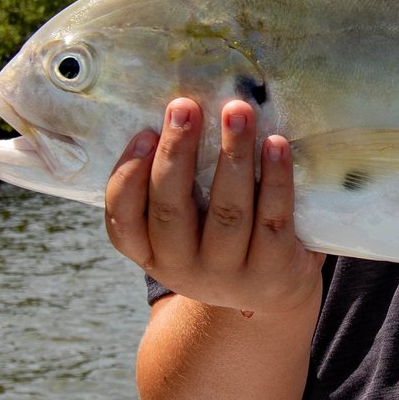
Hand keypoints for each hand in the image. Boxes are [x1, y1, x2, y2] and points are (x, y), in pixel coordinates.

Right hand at [104, 98, 324, 313]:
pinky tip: (276, 144)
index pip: (122, 220)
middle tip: (185, 106)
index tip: (144, 132)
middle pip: (171, 211)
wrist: (271, 293)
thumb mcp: (188, 223)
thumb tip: (180, 111)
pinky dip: (276, 180)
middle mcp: (182, 268)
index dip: (128, 177)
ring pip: (227, 213)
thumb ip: (177, 182)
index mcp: (151, 251)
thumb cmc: (221, 236)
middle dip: (177, 154)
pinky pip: (273, 221)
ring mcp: (228, 273)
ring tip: (237, 111)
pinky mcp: (273, 271)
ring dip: (232, 157)